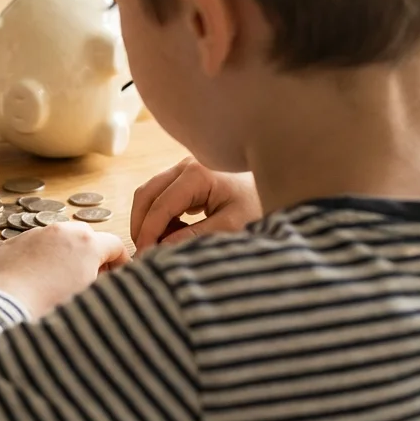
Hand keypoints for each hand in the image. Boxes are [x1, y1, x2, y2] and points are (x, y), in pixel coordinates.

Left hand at [0, 222, 130, 316]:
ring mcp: (35, 234)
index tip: (118, 277)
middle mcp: (62, 231)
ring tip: (59, 284)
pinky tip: (35, 282)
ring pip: (58, 240)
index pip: (115, 245)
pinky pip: (34, 247)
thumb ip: (105, 287)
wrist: (4, 310)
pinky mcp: (13, 243)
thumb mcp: (90, 301)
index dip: (121, 262)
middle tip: (90, 280)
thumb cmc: (50, 311)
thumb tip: (107, 284)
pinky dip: (40, 259)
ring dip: (64, 256)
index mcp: (87, 244)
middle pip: (87, 236)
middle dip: (92, 256)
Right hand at [131, 157, 261, 253]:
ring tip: (160, 244)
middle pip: (147, 194)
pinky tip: (174, 232)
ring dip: (148, 219)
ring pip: (150, 192)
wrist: (278, 183)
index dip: (149, 232)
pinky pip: (161, 193)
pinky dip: (160, 214)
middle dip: (141, 224)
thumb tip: (162, 248)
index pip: (161, 204)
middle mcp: (186, 165)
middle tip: (144, 253)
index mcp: (198, 174)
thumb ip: (195, 236)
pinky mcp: (187, 175)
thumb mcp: (231, 225)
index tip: (144, 256)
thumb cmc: (258, 204)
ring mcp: (184, 167)